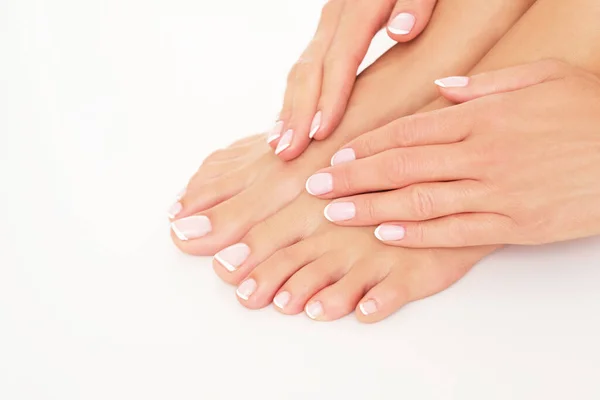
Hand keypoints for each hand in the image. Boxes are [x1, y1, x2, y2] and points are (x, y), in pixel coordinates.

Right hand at [269, 0, 437, 160]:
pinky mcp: (328, 34)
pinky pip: (305, 68)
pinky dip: (293, 98)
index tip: (321, 133)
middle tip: (288, 152)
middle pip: (311, 69)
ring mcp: (328, 25)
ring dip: (288, 109)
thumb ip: (416, 2)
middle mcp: (336, 15)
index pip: (341, 58)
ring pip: (301, 70)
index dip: (329, 97)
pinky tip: (286, 123)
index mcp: (360, 5)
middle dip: (298, 113)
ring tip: (279, 146)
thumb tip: (401, 32)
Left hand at [305, 59, 599, 246]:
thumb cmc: (591, 109)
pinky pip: (456, 230)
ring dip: (372, 208)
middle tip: (315, 187)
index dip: (367, 144)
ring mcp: (496, 190)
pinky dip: (417, 233)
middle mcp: (482, 153)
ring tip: (336, 213)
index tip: (335, 154)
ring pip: (420, 200)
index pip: (408, 130)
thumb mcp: (540, 77)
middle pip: (402, 165)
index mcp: (482, 116)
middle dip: (353, 177)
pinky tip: (386, 234)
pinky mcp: (514, 223)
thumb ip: (486, 83)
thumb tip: (444, 87)